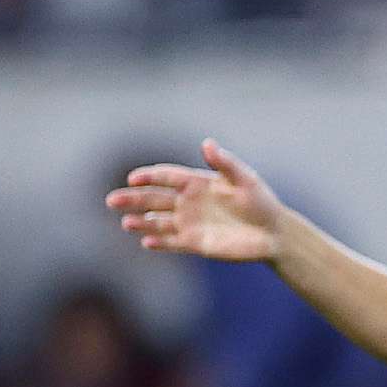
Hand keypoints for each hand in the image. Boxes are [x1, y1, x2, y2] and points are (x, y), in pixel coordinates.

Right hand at [107, 139, 285, 262]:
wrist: (274, 232)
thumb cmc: (261, 202)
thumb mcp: (245, 179)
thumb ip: (224, 163)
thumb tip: (206, 144)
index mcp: (196, 182)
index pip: (165, 176)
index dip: (149, 176)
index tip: (133, 178)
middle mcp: (188, 202)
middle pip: (154, 199)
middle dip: (133, 199)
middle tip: (112, 201)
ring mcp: (191, 223)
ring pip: (158, 222)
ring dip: (141, 222)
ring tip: (126, 223)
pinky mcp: (197, 243)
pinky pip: (172, 242)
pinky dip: (159, 242)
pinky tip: (146, 242)